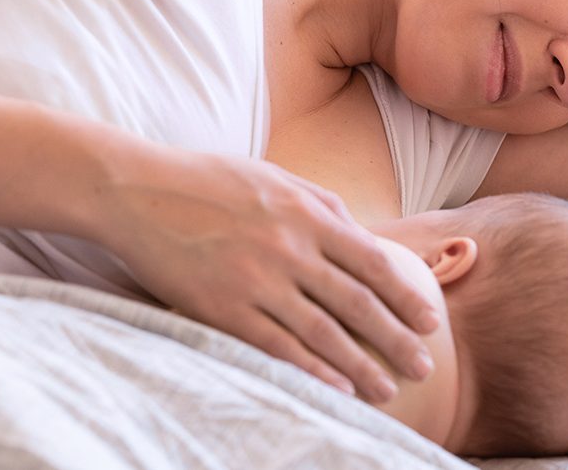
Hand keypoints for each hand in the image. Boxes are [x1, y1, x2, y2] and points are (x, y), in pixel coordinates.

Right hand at [90, 147, 438, 402]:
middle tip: (423, 367)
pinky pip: (276, 346)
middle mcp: (290, 249)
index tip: (429, 321)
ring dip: (360, 365)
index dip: (405, 296)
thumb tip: (363, 234)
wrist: (138, 190)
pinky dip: (310, 370)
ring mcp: (257, 281)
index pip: (372, 263)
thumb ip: (323, 204)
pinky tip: (335, 389)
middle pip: (357, 303)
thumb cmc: (209, 181)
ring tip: (386, 389)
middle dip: (397, 339)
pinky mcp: (223, 308)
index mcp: (307, 215)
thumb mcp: (276, 177)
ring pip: (322, 332)